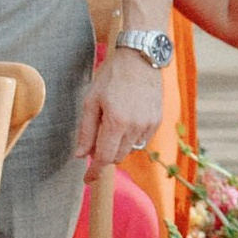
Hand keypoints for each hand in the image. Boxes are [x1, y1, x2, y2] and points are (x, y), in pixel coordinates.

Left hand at [77, 37, 163, 174]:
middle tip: (97, 135)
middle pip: (117, 156)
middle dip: (104, 153)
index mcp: (116, 122)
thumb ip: (86, 131)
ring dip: (118, 145)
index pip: (104, 157)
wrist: (140, 58)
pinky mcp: (157, 121)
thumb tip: (80, 155)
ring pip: (130, 150)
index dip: (94, 171)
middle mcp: (135, 127)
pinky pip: (141, 140)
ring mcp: (149, 125)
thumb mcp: (91, 101)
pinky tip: (127, 118)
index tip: (87, 180)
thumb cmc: (112, 77)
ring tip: (113, 122)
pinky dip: (131, 137)